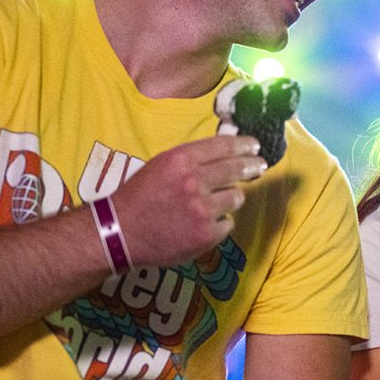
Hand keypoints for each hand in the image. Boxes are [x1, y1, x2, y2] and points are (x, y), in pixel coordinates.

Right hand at [112, 136, 266, 267]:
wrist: (120, 233)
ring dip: (230, 198)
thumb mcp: (160, 166)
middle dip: (252, 166)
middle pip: (236, 169)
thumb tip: (225, 152)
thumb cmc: (139, 197)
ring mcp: (202, 209)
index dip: (244, 145)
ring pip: (236, 197)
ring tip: (217, 202)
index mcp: (180, 160)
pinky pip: (227, 223)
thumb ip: (191, 160)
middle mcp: (194, 182)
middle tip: (259, 166)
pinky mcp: (206, 234)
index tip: (254, 146)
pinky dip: (220, 223)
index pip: (223, 146)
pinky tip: (204, 224)